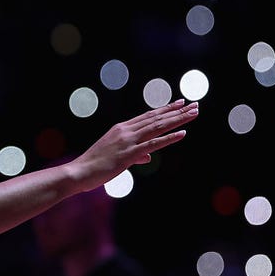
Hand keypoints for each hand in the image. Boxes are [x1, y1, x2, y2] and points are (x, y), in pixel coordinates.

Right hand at [72, 99, 198, 190]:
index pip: (148, 116)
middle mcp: (125, 131)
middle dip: (177, 111)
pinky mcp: (128, 154)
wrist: (79, 172)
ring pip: (157, 127)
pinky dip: (169, 138)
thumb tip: (147, 156)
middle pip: (156, 118)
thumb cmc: (95, 166)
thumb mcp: (116, 157)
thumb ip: (134, 154)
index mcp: (121, 129)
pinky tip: (183, 133)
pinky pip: (153, 144)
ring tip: (194, 113)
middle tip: (195, 104)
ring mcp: (127, 141)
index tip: (180, 103)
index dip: (165, 109)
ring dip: (177, 119)